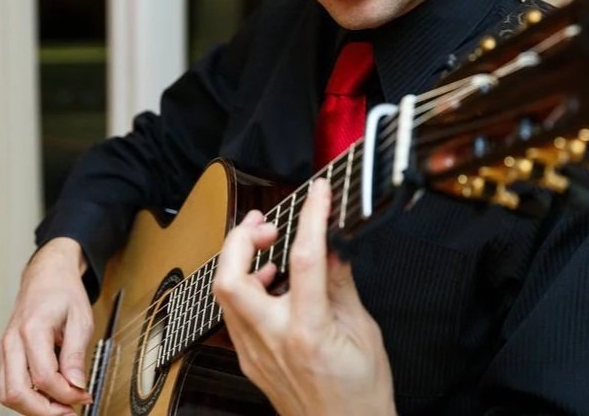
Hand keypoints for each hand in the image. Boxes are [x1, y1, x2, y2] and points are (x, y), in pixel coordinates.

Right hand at [0, 237, 94, 414]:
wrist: (46, 276)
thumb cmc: (63, 293)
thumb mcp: (81, 320)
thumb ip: (76, 354)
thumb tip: (77, 386)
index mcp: (32, 329)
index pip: (43, 377)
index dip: (65, 394)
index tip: (85, 396)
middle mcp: (12, 342)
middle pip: (16, 393)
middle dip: (44, 410)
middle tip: (70, 411)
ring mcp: (5, 349)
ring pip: (7, 394)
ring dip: (33, 408)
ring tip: (61, 406)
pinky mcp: (6, 355)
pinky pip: (8, 385)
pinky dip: (27, 397)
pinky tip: (49, 396)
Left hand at [213, 179, 396, 415]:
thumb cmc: (361, 394)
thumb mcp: (364, 331)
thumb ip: (342, 283)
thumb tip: (332, 243)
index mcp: (308, 332)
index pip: (302, 259)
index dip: (310, 217)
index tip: (319, 193)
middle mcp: (272, 342)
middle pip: (229, 279)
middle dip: (240, 239)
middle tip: (266, 221)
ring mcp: (255, 353)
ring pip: (224, 295)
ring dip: (240, 261)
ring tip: (268, 246)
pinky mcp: (249, 360)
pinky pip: (234, 314)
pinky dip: (246, 287)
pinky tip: (269, 280)